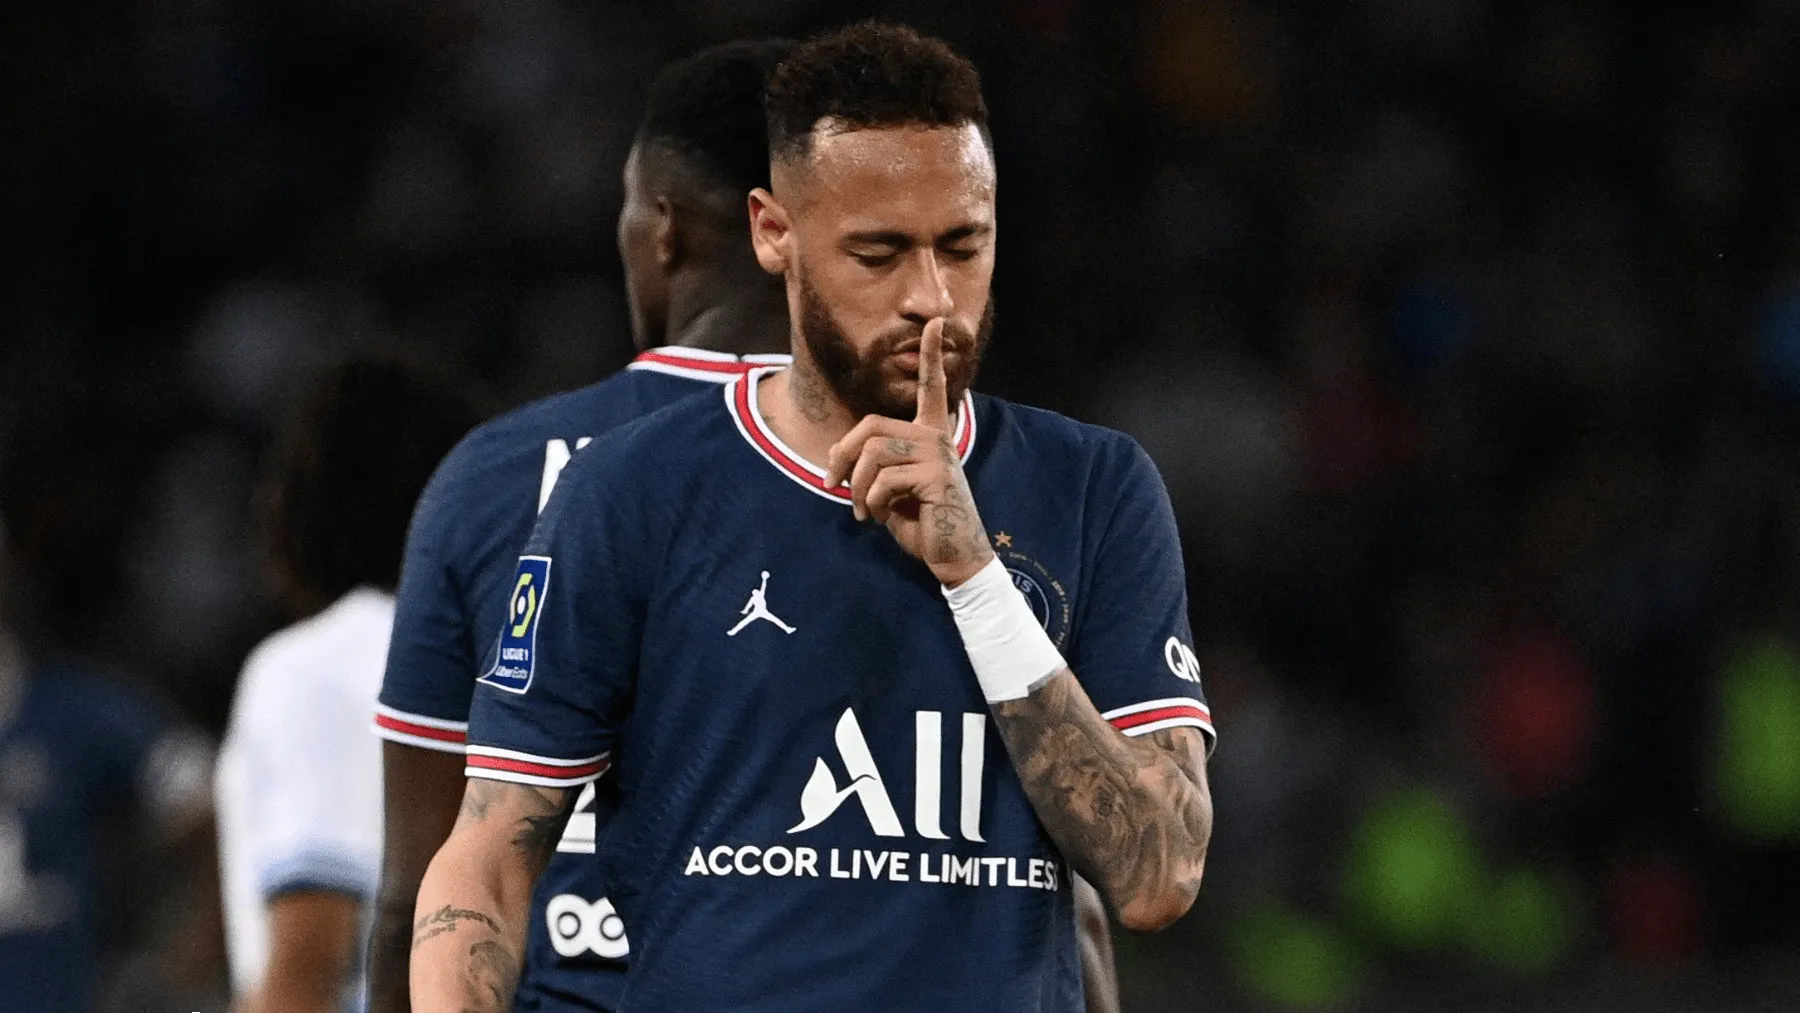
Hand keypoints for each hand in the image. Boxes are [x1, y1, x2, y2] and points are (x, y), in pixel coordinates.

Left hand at [824, 318, 994, 586]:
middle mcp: (937, 437)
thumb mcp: (889, 489)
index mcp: (931, 434)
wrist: (953, 556)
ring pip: (872, 455)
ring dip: (858, 489)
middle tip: (831, 486)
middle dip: (842, 457)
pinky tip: (882, 519)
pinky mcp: (936, 475)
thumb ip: (870, 464)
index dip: (931, 355)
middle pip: (870, 427)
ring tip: (866, 511)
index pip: (932, 388)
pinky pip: (884, 480)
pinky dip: (873, 504)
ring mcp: (938, 454)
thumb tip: (833, 457)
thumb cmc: (921, 522)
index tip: (934, 321)